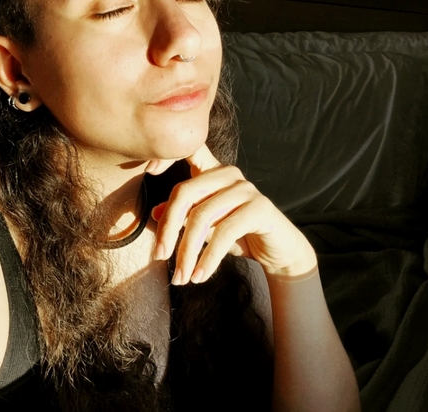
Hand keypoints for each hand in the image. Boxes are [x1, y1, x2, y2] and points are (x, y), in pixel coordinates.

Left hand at [151, 144, 316, 284]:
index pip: (190, 149)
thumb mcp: (206, 226)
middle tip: (159, 257)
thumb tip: (156, 213)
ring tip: (181, 277)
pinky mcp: (259, 207)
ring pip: (202, 216)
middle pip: (185, 192)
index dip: (167, 154)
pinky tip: (200, 276)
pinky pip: (225, 232)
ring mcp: (245, 188)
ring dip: (187, 252)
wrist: (279, 252)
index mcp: (213, 171)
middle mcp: (228, 174)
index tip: (149, 170)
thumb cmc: (239, 235)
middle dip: (168, 229)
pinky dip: (208, 258)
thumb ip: (184, 216)